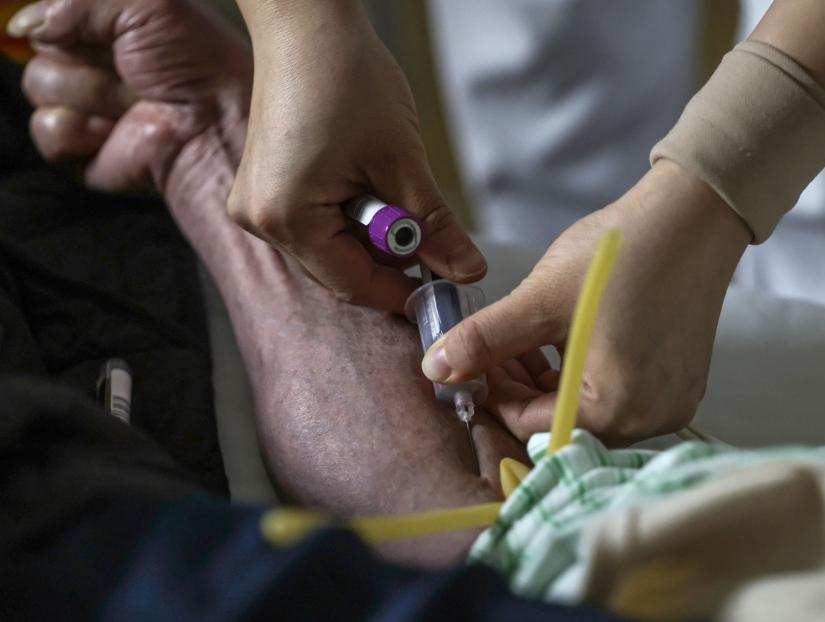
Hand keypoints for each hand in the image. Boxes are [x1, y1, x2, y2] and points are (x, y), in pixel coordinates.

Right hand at [10, 0, 251, 192]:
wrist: (218, 125)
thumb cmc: (197, 62)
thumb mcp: (146, 4)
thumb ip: (77, 1)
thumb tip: (27, 27)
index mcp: (107, 28)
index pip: (50, 16)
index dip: (62, 19)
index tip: (97, 31)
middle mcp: (94, 66)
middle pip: (39, 46)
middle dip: (83, 55)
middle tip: (131, 70)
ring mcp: (87, 110)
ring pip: (38, 84)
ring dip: (90, 91)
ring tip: (133, 102)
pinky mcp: (85, 153)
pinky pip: (47, 131)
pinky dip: (81, 130)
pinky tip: (118, 131)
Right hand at [227, 0, 484, 312]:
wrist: (306, 23)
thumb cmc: (346, 77)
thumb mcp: (402, 161)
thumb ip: (434, 226)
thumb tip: (467, 272)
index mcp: (286, 217)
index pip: (352, 284)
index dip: (401, 292)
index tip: (441, 291)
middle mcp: (259, 219)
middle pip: (338, 269)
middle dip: (387, 258)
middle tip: (428, 235)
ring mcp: (257, 203)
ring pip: (329, 247)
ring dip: (370, 234)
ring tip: (392, 186)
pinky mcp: (264, 188)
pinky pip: (314, 223)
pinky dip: (349, 216)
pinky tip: (367, 181)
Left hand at [423, 162, 749, 444]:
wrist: (693, 214)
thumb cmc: (620, 254)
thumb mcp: (539, 300)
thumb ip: (484, 341)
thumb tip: (435, 369)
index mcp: (617, 408)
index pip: (533, 425)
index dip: (493, 395)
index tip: (469, 364)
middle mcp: (651, 419)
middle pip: (562, 420)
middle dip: (520, 387)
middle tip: (492, 347)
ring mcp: (671, 402)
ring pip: (588, 406)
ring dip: (549, 379)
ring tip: (525, 336)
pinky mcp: (681, 382)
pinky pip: (619, 392)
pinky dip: (585, 372)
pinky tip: (565, 337)